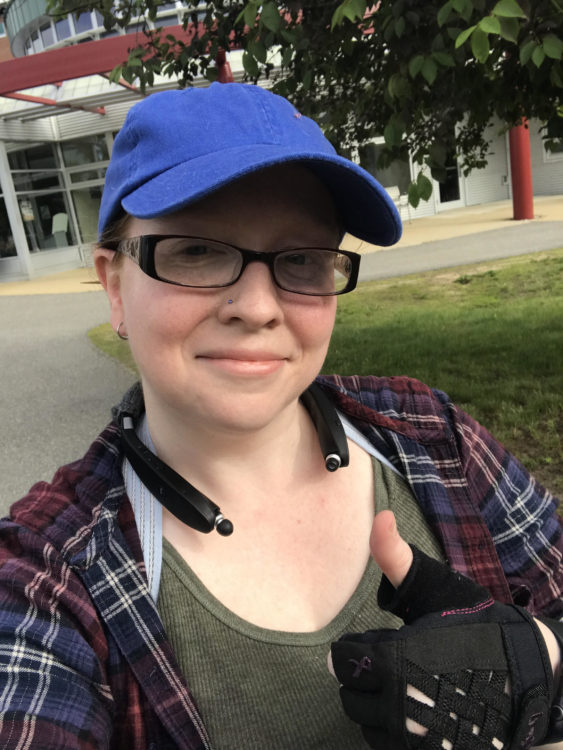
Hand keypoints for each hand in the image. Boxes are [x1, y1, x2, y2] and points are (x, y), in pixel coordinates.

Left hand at [329, 511, 556, 749]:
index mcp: (396, 659)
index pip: (342, 659)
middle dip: (361, 673)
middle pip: (349, 693)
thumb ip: (395, 555)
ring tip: (398, 682)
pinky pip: (386, 746)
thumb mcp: (432, 586)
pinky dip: (388, 730)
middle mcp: (400, 704)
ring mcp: (414, 736)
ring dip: (372, 702)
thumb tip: (379, 516)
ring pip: (365, 722)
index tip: (379, 638)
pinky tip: (407, 707)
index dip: (357, 645)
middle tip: (386, 659)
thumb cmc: (472, 624)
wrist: (523, 671)